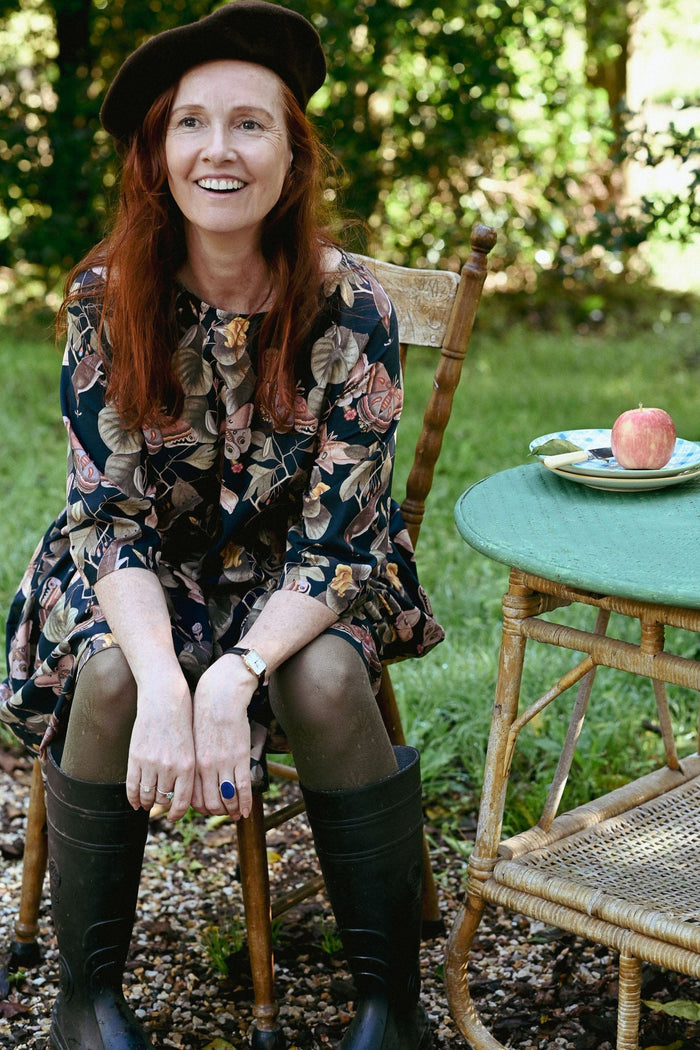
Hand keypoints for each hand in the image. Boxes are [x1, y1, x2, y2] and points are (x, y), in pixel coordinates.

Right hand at [125, 670, 194, 821]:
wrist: (165, 699)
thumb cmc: (182, 722)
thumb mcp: (190, 748)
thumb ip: (185, 772)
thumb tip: (179, 796)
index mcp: (187, 766)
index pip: (180, 803)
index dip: (176, 814)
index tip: (173, 817)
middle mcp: (170, 768)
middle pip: (162, 800)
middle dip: (161, 805)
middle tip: (160, 806)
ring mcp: (151, 763)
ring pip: (146, 795)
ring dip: (147, 802)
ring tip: (148, 802)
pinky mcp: (136, 757)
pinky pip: (132, 786)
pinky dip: (133, 798)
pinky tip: (135, 801)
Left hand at [191, 654, 256, 819]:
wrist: (220, 695)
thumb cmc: (204, 714)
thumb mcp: (193, 740)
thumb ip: (195, 759)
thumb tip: (196, 775)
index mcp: (192, 763)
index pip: (193, 798)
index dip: (200, 808)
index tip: (207, 808)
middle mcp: (206, 768)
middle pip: (209, 803)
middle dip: (216, 811)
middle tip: (222, 812)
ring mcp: (224, 764)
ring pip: (227, 799)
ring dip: (232, 810)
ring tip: (235, 813)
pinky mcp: (240, 758)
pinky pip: (244, 788)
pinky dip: (245, 803)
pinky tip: (246, 811)